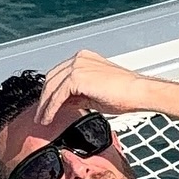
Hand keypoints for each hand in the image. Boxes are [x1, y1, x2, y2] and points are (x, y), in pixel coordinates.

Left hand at [39, 50, 153, 126]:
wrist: (138, 92)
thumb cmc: (125, 93)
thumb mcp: (94, 95)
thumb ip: (77, 96)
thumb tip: (62, 104)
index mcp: (84, 58)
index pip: (60, 74)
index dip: (51, 91)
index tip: (47, 105)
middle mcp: (79, 59)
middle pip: (52, 78)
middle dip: (44, 98)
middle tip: (40, 114)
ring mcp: (77, 66)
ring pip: (51, 87)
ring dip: (45, 105)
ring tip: (42, 119)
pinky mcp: (77, 77)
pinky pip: (57, 95)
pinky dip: (51, 108)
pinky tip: (49, 118)